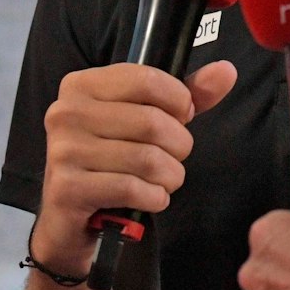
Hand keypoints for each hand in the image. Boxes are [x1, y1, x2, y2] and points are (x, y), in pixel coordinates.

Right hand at [30, 60, 237, 277]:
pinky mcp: (68, 188)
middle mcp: (66, 113)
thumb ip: (186, 95)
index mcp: (82, 86)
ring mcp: (63, 151)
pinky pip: (132, 189)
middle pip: (152, 122)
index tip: (181, 117)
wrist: (69, 217)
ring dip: (169, 175)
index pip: (146, 79)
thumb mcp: (145, 119)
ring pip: (147, 158)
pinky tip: (149, 197)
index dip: (178, 101)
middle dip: (178, 145)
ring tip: (164, 179)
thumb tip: (226, 71)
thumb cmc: (111, 160)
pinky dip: (154, 197)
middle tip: (174, 156)